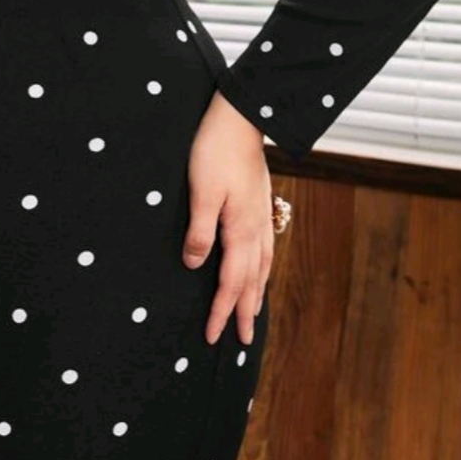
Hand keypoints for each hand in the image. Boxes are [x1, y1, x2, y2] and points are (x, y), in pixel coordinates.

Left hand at [183, 91, 273, 345]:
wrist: (240, 118)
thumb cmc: (215, 150)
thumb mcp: (201, 191)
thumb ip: (200, 231)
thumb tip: (195, 265)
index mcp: (241, 229)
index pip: (230, 281)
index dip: (221, 310)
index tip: (212, 336)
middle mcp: (256, 228)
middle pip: (251, 280)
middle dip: (244, 312)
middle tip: (243, 341)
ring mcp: (261, 216)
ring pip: (262, 266)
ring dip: (256, 293)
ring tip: (253, 313)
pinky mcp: (259, 204)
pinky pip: (265, 249)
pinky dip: (262, 269)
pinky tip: (259, 268)